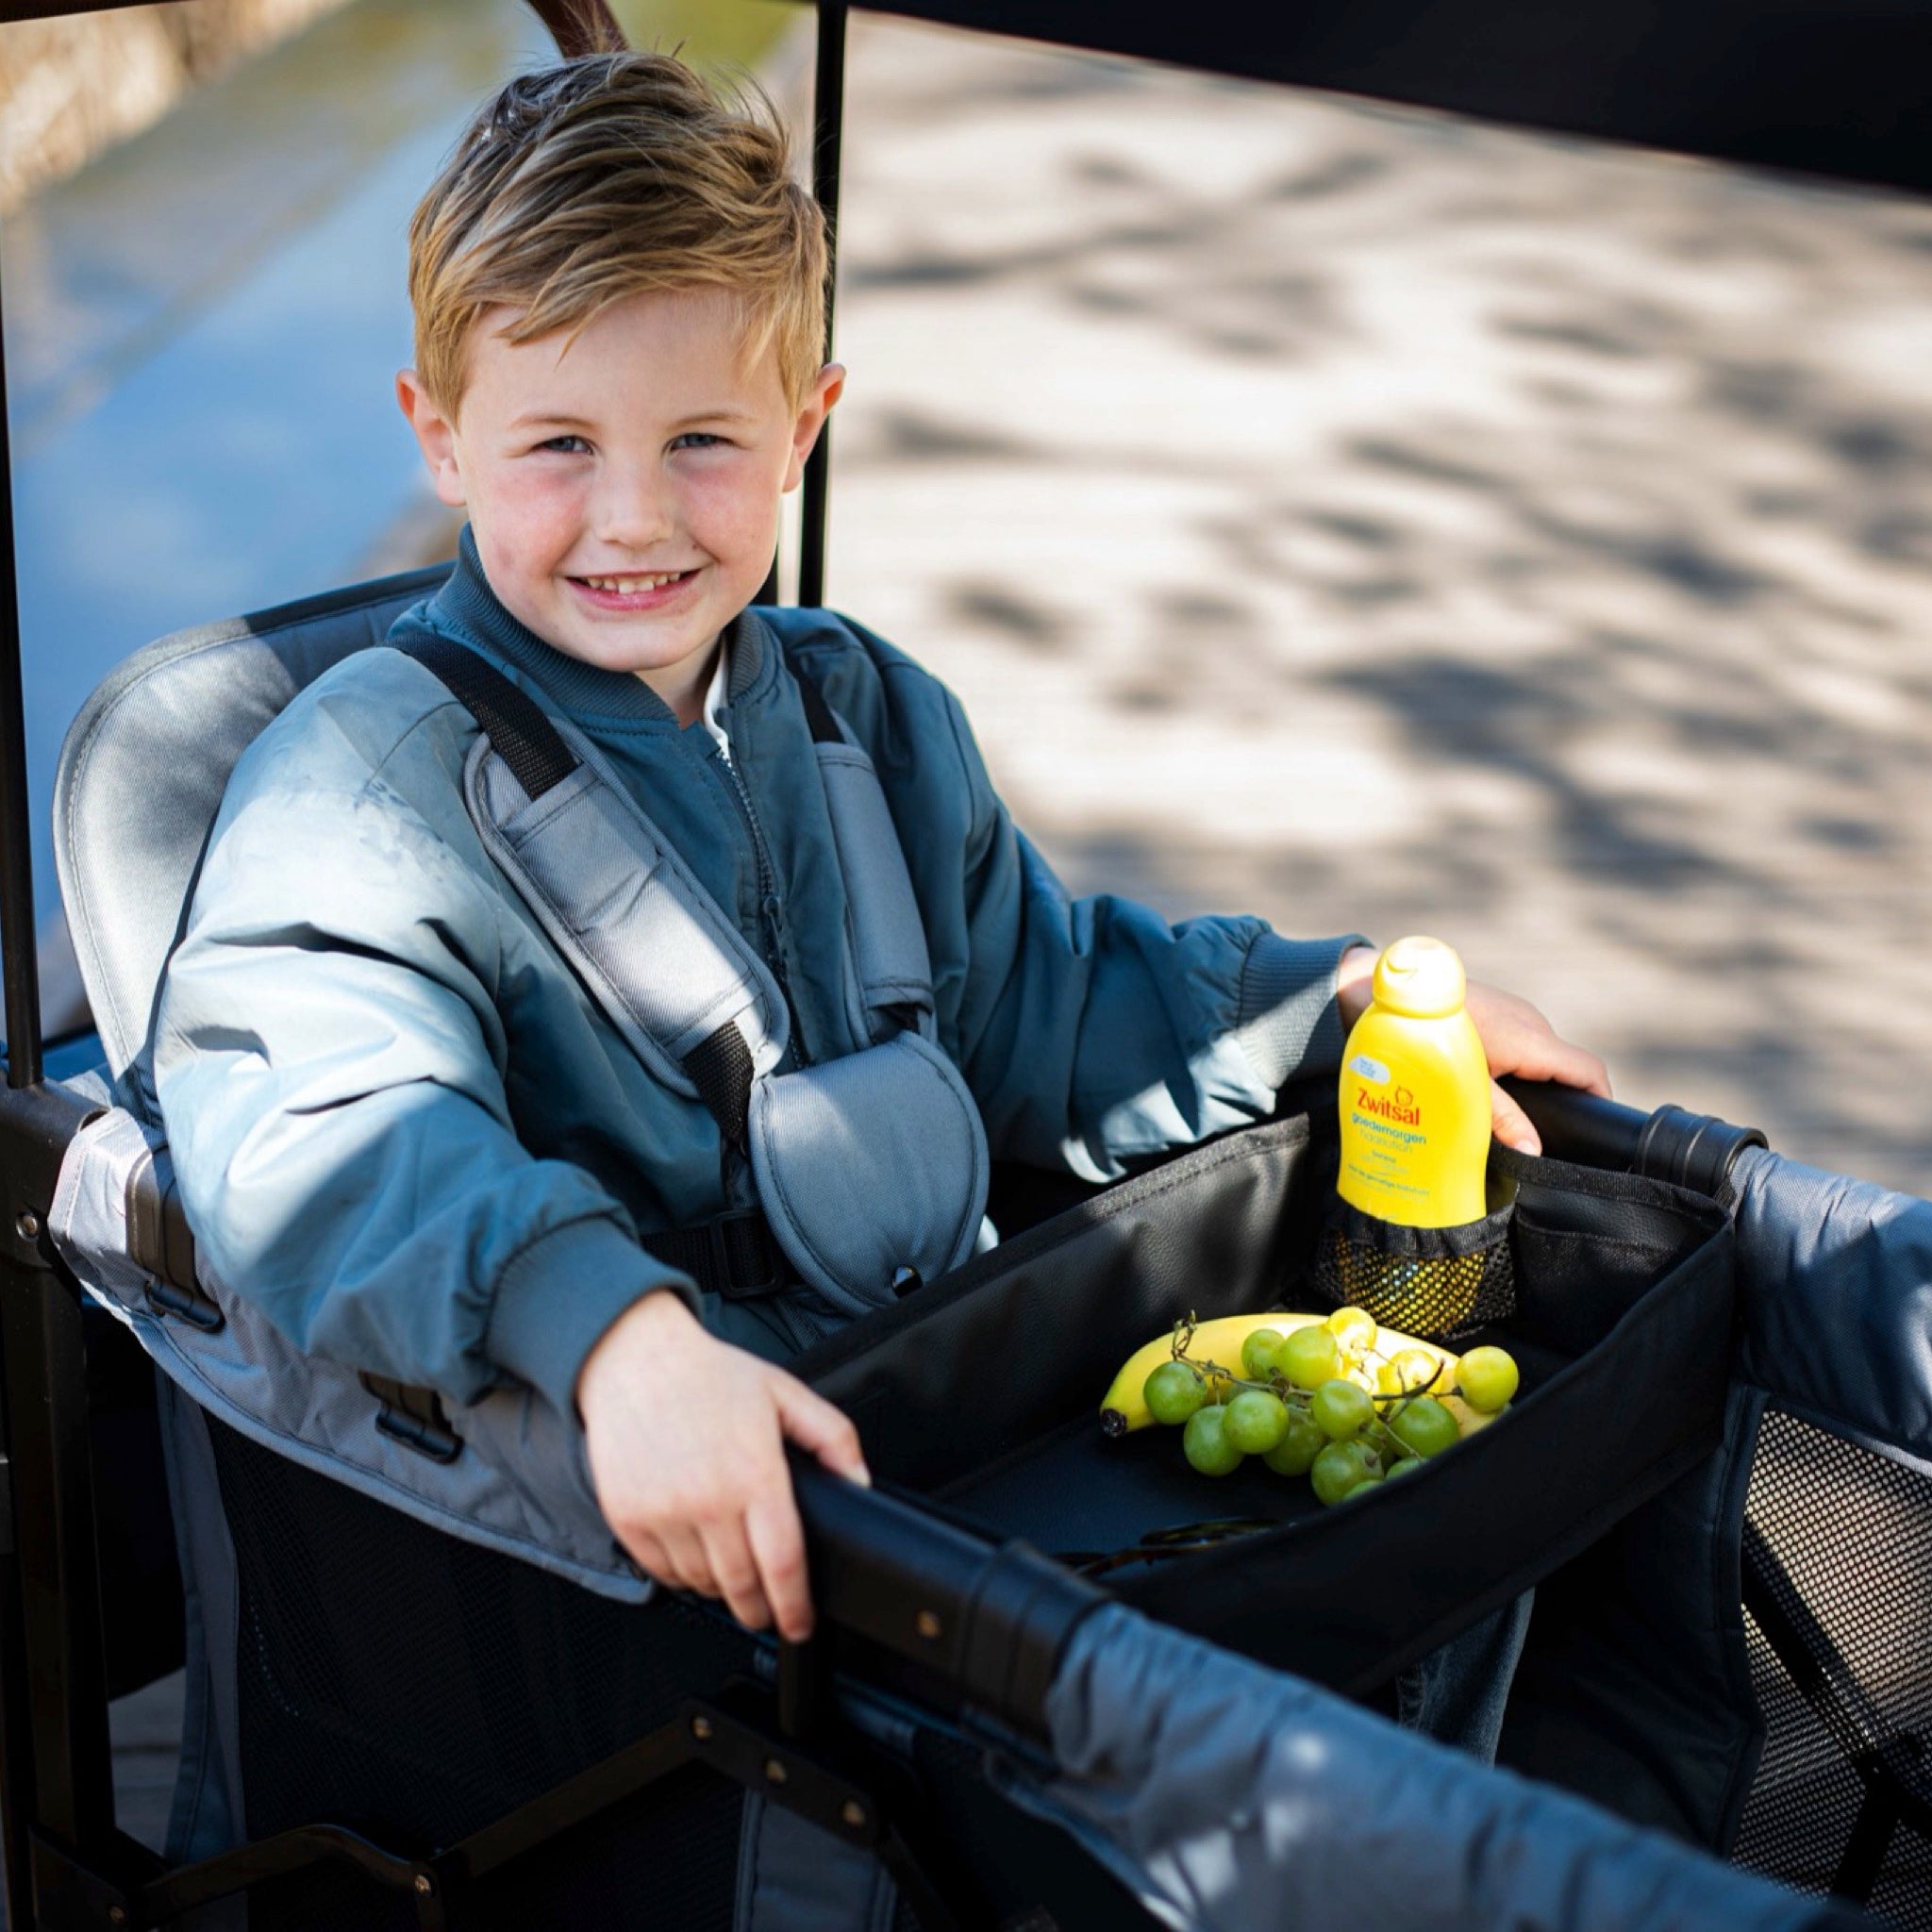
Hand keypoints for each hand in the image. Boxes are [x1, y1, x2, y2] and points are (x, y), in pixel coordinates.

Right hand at [575, 1292, 869, 1640]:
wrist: (634, 1360)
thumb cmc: (710, 1376)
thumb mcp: (785, 1393)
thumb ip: (833, 1437)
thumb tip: (859, 1483)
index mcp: (754, 1474)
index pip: (783, 1564)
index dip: (796, 1606)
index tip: (801, 1624)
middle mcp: (708, 1501)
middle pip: (742, 1586)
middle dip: (761, 1608)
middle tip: (769, 1609)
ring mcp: (664, 1514)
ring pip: (703, 1584)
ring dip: (722, 1589)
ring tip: (733, 1569)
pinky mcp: (629, 1520)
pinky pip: (664, 1573)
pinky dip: (684, 1575)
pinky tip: (696, 1552)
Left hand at [1337, 946, 1609, 1155]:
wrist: (1381, 989)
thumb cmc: (1420, 1037)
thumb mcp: (1461, 1086)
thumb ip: (1500, 1120)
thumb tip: (1534, 1153)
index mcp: (1531, 1040)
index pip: (1589, 1071)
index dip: (1599, 1103)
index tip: (1594, 1135)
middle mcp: (1530, 1022)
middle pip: (1564, 1068)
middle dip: (1561, 1101)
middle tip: (1538, 1136)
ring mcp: (1514, 1013)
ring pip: (1540, 1056)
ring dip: (1534, 1085)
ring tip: (1509, 1118)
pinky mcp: (1496, 1011)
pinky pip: (1520, 1044)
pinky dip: (1515, 1068)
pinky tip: (1488, 1088)